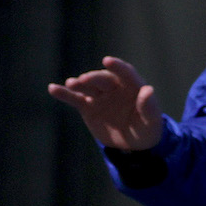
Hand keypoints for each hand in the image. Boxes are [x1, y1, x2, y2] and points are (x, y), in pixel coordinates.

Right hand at [47, 57, 162, 150]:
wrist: (133, 145)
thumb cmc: (147, 129)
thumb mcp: (152, 122)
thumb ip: (149, 106)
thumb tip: (148, 89)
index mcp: (133, 87)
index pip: (125, 73)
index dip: (117, 66)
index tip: (107, 61)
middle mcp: (115, 88)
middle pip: (103, 79)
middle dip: (94, 78)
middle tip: (84, 79)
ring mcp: (100, 96)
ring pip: (87, 87)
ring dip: (78, 84)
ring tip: (71, 84)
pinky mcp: (87, 106)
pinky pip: (74, 98)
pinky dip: (63, 94)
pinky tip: (53, 89)